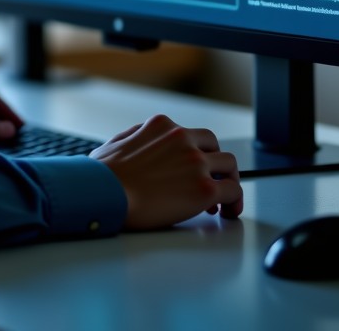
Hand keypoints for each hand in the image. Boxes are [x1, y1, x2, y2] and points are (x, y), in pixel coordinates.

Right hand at [90, 114, 242, 229]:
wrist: (104, 192)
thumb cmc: (103, 174)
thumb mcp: (116, 142)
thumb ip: (136, 137)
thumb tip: (140, 141)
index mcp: (162, 125)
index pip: (190, 134)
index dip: (194, 154)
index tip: (191, 170)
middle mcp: (182, 138)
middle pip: (214, 146)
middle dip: (214, 164)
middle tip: (210, 183)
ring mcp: (196, 162)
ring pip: (230, 165)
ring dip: (228, 180)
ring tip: (224, 201)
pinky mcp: (204, 188)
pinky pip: (233, 191)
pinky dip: (235, 202)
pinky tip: (228, 212)